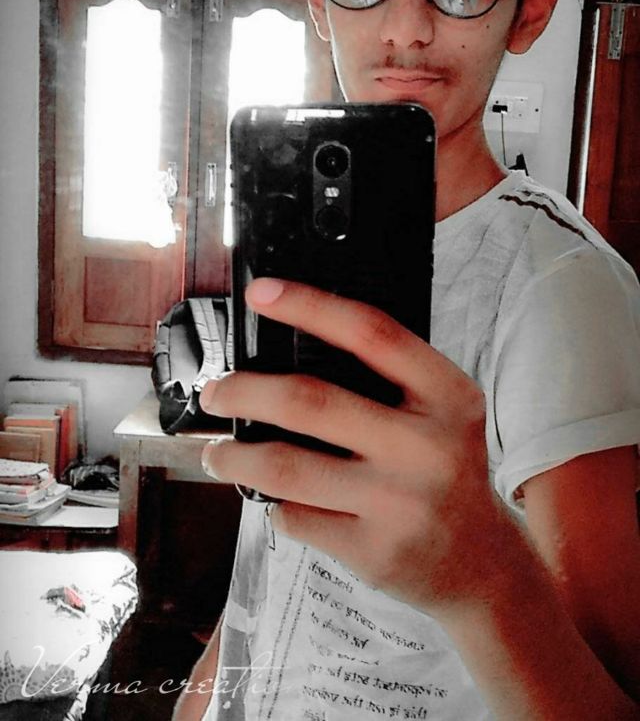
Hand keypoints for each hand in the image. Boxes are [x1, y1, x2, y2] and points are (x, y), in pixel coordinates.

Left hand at [200, 277, 516, 618]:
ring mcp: (399, 502)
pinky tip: (275, 499)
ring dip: (235, 456)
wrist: (481, 562)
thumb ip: (392, 381)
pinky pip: (296, 517)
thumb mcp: (445, 413)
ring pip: (286, 467)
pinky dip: (273, 504)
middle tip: (216, 392)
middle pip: (309, 402)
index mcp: (447, 396)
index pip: (371, 333)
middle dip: (243, 392)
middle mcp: (426, 446)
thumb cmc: (447, 472)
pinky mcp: (373, 551)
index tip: (260, 293)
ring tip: (217, 452)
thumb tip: (292, 350)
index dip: (309, 306)